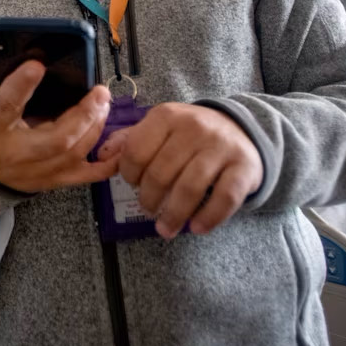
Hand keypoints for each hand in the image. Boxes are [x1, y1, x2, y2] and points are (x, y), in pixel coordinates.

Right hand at [0, 62, 118, 192]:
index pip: (7, 106)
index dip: (22, 85)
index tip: (37, 65)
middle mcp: (17, 153)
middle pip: (57, 138)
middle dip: (83, 114)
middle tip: (99, 91)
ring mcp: (38, 171)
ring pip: (74, 153)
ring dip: (95, 128)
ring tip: (104, 104)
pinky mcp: (52, 181)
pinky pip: (85, 176)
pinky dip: (107, 165)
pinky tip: (120, 148)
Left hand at [97, 103, 262, 238]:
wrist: (242, 129)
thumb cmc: (191, 133)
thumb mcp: (160, 127)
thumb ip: (131, 140)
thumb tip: (101, 155)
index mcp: (167, 116)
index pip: (136, 151)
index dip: (129, 174)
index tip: (133, 185)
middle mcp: (194, 128)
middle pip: (161, 174)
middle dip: (149, 199)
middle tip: (148, 210)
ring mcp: (221, 148)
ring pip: (189, 189)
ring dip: (173, 215)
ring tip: (165, 229)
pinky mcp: (244, 168)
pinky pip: (224, 199)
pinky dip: (208, 218)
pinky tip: (196, 228)